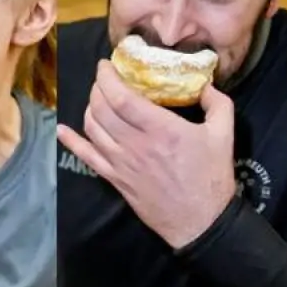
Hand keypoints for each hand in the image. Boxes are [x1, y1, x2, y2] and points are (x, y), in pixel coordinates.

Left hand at [57, 59, 236, 248]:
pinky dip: (71, 142)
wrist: (200, 222)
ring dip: (89, 107)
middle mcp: (136, 144)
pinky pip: (87, 157)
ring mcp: (121, 163)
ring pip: (92, 128)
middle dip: (97, 87)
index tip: (106, 64)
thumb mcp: (224, 134)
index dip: (107, 77)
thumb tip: (203, 84)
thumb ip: (217, 102)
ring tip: (97, 98)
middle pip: (102, 109)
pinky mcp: (115, 179)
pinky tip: (62, 130)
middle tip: (103, 78)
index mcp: (162, 129)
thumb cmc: (211, 178)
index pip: (122, 97)